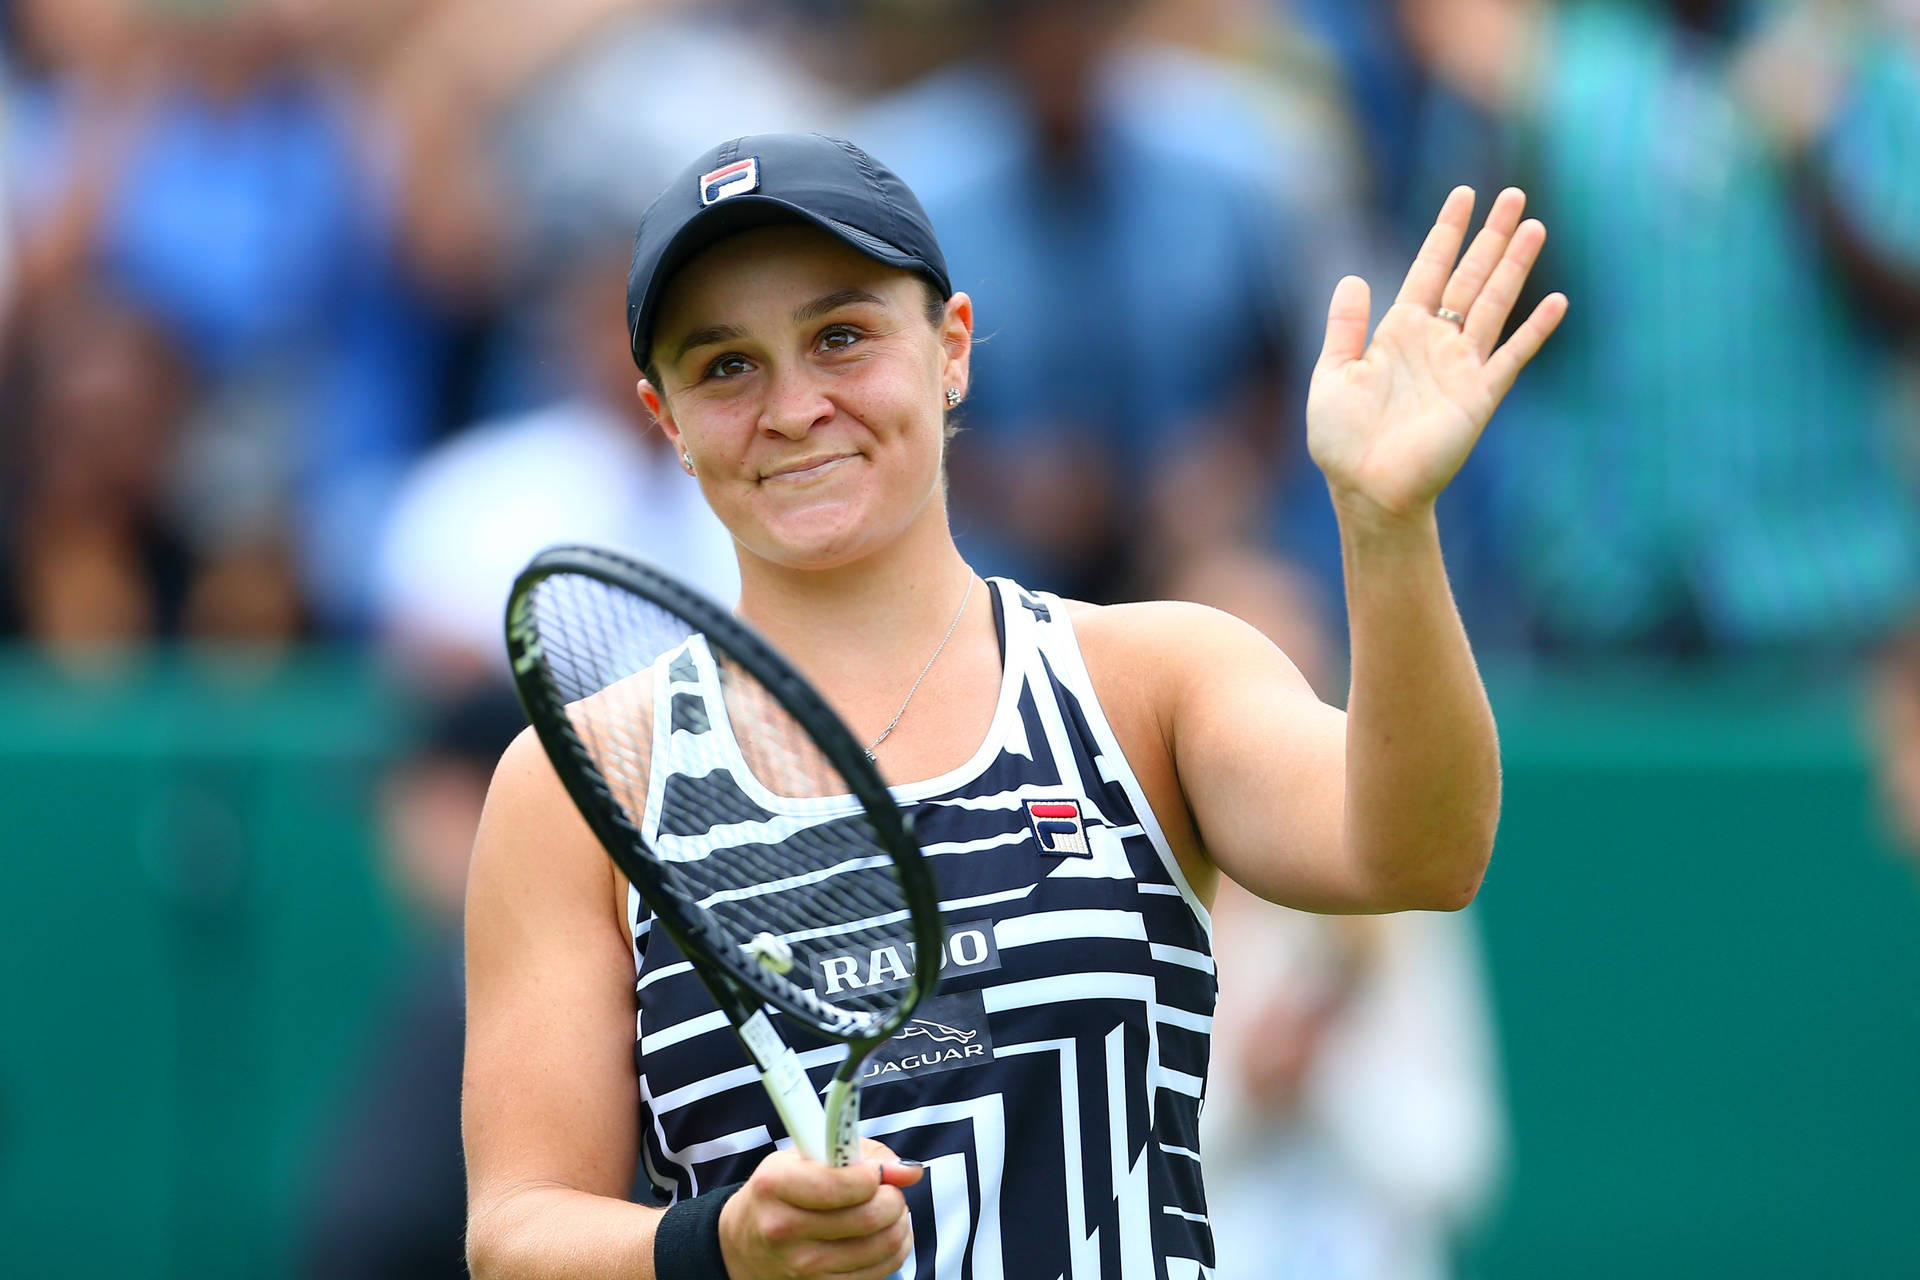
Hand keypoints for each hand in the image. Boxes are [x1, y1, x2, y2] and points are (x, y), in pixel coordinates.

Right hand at [719, 1138, 922, 1278]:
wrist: (747, 1243)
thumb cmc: (782, 1191)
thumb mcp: (805, 1156)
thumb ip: (860, 1153)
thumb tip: (908, 1171)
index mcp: (776, 1186)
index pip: (841, 1185)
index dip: (872, 1174)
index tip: (875, 1170)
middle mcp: (785, 1230)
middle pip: (870, 1217)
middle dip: (893, 1197)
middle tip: (888, 1189)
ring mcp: (803, 1266)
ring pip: (885, 1245)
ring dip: (899, 1222)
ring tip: (887, 1209)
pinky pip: (882, 1269)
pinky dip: (895, 1248)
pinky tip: (882, 1233)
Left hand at [1306, 187, 1565, 523]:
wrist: (1366, 489)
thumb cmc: (1342, 440)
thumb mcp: (1331, 374)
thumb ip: (1345, 327)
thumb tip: (1354, 277)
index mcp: (1399, 332)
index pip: (1429, 270)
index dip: (1446, 232)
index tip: (1463, 195)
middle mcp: (1436, 342)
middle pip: (1470, 276)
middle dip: (1491, 236)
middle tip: (1514, 194)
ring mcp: (1461, 367)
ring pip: (1494, 303)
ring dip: (1515, 266)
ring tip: (1535, 226)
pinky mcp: (1480, 396)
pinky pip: (1512, 356)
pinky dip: (1534, 330)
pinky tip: (1555, 301)